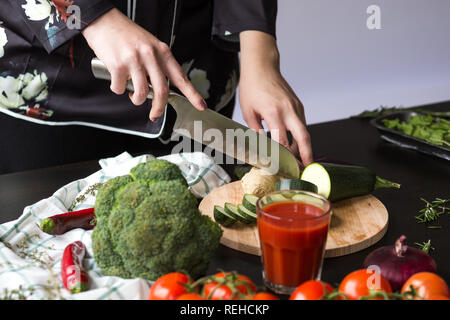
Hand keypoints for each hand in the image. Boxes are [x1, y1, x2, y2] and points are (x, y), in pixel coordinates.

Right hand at [82, 8, 205, 120]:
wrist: (103, 20)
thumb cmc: (125, 34)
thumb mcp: (149, 45)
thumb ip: (156, 64)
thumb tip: (158, 89)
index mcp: (162, 51)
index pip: (180, 76)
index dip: (192, 94)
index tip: (201, 105)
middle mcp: (150, 55)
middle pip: (161, 91)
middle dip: (158, 108)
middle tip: (154, 115)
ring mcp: (134, 60)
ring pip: (141, 93)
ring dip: (135, 99)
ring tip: (132, 93)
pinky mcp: (118, 65)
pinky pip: (121, 88)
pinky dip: (118, 89)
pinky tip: (116, 80)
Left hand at [239, 31, 312, 165]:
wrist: (262, 67)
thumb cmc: (252, 88)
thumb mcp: (248, 112)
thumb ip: (256, 131)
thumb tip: (262, 148)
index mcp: (274, 112)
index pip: (283, 140)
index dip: (284, 156)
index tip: (285, 167)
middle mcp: (288, 110)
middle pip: (303, 137)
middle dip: (306, 154)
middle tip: (307, 168)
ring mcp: (296, 107)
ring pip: (304, 131)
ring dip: (303, 147)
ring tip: (298, 161)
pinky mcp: (298, 105)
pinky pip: (301, 124)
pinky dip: (299, 136)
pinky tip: (292, 145)